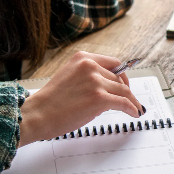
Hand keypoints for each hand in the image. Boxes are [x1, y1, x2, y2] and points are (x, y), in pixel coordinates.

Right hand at [19, 52, 144, 145]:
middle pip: (119, 78)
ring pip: (123, 91)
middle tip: (131, 100)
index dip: (122, 74)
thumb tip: (110, 89)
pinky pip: (124, 103)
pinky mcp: (99, 98)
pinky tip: (134, 113)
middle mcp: (90, 66)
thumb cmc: (50, 102)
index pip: (113, 62)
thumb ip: (89, 77)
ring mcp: (95, 82)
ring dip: (132, 101)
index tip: (125, 84)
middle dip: (126, 90)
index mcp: (82, 58)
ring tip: (136, 109)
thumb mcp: (70, 78)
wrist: (37, 114)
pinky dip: (132, 108)